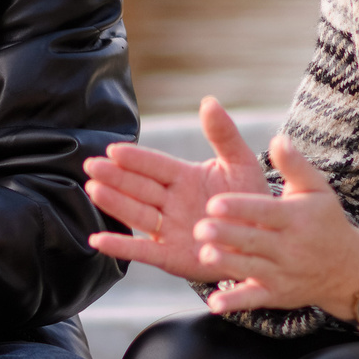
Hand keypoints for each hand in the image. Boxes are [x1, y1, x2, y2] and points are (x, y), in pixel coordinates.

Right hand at [84, 97, 271, 282]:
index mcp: (184, 177)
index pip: (155, 165)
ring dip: (114, 203)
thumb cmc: (251, 201)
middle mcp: (171, 202)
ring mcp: (169, 229)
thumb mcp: (241, 164)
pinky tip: (97, 239)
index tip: (114, 150)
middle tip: (93, 166)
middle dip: (115, 177)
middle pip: (139, 187)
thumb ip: (223, 135)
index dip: (136, 158)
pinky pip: (142, 251)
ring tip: (93, 189)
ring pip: (136, 214)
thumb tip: (208, 101)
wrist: (265, 242)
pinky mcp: (170, 257)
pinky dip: (119, 246)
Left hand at [195, 139, 358, 341]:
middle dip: (228, 235)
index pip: (265, 211)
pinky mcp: (277, 295)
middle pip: (254, 240)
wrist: (348, 268)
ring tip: (204, 255)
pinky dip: (235, 303)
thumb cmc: (325, 221)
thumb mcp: (317, 189)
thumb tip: (278, 138)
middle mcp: (289, 247)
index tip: (214, 202)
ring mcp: (283, 273)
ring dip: (227, 264)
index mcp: (295, 218)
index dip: (240, 208)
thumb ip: (294, 164)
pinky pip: (255, 299)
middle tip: (200, 228)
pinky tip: (215, 304)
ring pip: (251, 268)